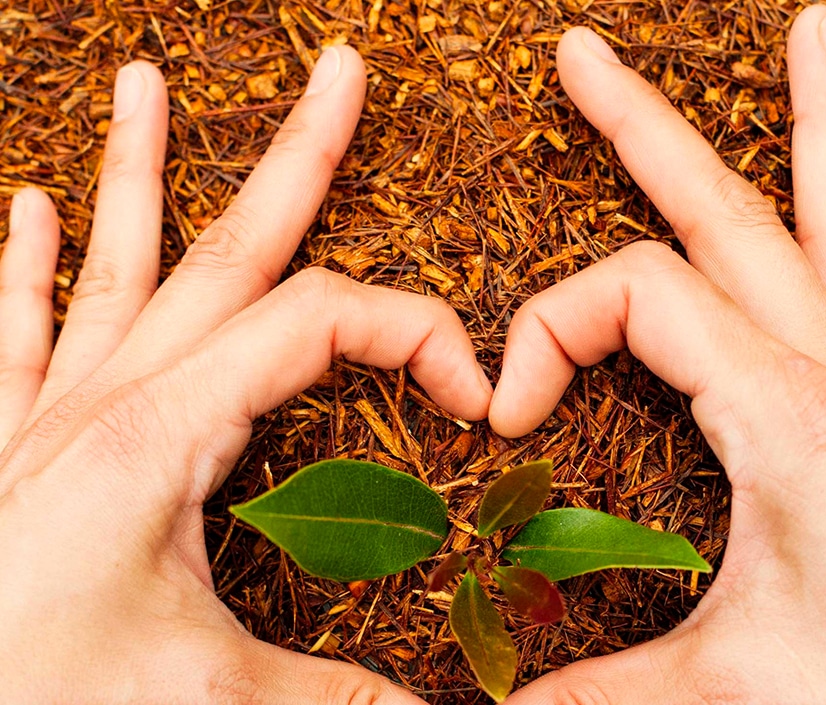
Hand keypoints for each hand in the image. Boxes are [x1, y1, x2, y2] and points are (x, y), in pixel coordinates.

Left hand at [0, 48, 490, 702]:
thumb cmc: (43, 697)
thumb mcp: (208, 700)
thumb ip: (340, 699)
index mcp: (161, 436)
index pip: (320, 328)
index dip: (413, 334)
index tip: (472, 390)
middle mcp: (104, 401)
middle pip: (228, 249)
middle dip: (299, 155)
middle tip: (341, 72)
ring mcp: (45, 417)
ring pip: (109, 264)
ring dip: (135, 167)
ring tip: (143, 79)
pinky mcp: (7, 449)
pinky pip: (12, 334)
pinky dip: (21, 267)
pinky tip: (25, 204)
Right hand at [490, 6, 825, 702]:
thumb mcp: (728, 690)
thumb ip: (599, 694)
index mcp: (783, 413)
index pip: (631, 298)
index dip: (548, 334)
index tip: (510, 414)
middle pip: (721, 211)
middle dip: (639, 125)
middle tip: (581, 54)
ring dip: (823, 118)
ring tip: (815, 26)